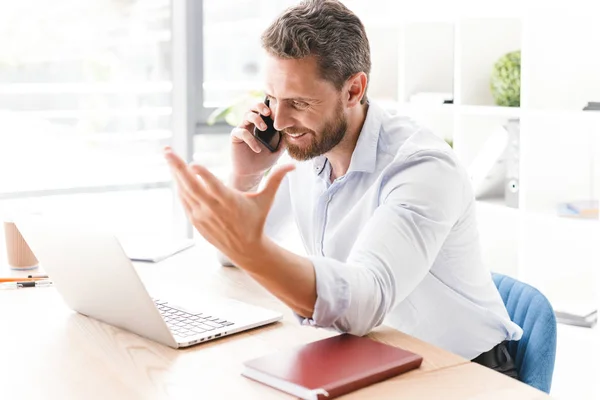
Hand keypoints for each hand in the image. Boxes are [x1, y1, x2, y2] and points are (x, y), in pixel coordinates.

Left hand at [164, 146, 294, 260]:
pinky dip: (179, 188)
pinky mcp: (196, 220)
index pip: (213, 186)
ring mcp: (202, 215)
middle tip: (166, 151)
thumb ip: (276, 180)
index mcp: (230, 201)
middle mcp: (213, 208)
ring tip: (168, 157)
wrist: (245, 248)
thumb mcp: (266, 200)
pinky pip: (184, 201)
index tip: (192, 164)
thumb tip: (293, 166)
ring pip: (184, 191)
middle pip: (191, 185)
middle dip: (176, 167)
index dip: (201, 174)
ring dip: (175, 174)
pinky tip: (175, 175)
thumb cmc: (256, 220)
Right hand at [230, 101, 284, 188]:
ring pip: (247, 115)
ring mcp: (243, 129)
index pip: (264, 110)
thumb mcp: (277, 150)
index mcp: (261, 124)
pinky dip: (251, 139)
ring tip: (264, 128)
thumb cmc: (264, 160)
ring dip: (256, 119)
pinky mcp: (235, 137)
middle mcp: (251, 124)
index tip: (279, 113)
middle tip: (268, 112)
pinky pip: (242, 132)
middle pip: (253, 107)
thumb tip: (291, 132)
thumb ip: (283, 141)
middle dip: (260, 106)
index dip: (270, 108)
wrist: (252, 173)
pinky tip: (257, 149)